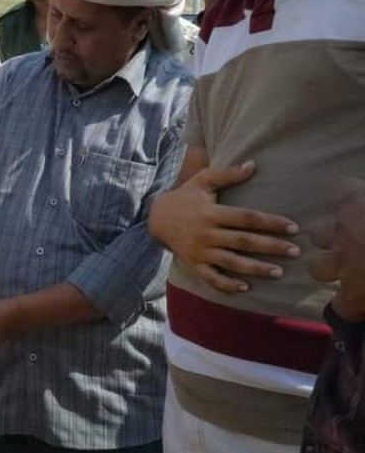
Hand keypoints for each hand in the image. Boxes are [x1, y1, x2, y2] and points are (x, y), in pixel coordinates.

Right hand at [147, 161, 298, 292]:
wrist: (156, 217)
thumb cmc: (185, 196)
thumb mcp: (203, 180)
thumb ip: (228, 174)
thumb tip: (253, 165)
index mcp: (211, 212)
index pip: (246, 218)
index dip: (271, 222)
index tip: (293, 227)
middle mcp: (206, 233)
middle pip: (243, 241)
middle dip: (271, 247)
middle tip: (295, 252)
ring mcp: (200, 251)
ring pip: (231, 262)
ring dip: (256, 268)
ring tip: (279, 272)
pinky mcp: (194, 263)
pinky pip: (211, 277)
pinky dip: (227, 284)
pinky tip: (246, 288)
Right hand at [310, 179, 364, 321]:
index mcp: (358, 288)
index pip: (342, 308)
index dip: (349, 308)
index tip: (358, 307)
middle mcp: (342, 258)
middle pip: (318, 269)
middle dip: (333, 269)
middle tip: (356, 266)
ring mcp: (342, 225)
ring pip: (319, 233)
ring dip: (332, 237)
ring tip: (352, 234)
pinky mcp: (351, 195)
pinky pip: (338, 194)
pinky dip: (344, 199)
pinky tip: (357, 203)